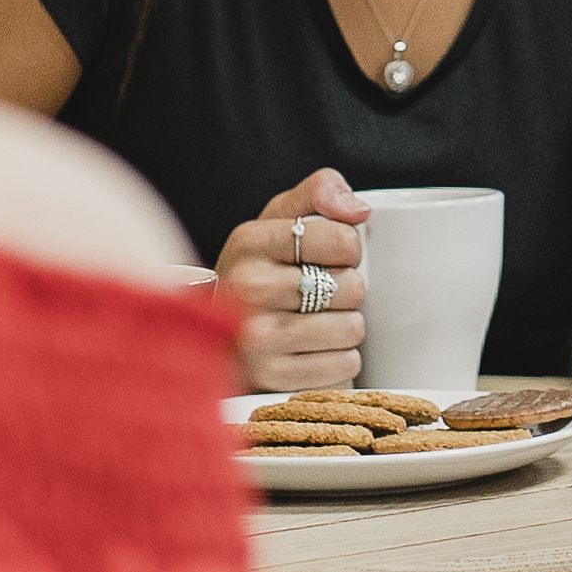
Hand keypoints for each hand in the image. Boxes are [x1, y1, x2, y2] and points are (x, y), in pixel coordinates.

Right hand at [218, 172, 369, 393]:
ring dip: (344, 325)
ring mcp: (257, 338)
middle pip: (350, 286)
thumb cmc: (258, 271)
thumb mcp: (278, 219)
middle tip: (320, 292)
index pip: (341, 239)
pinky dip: (338, 358)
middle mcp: (247, 288)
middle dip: (346, 289)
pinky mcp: (271, 377)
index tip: (334, 255)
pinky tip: (313, 350)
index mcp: (250, 241)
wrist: (214, 333)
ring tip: (316, 321)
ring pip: (351, 327)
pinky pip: (344, 364)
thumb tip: (357, 211)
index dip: (349, 248)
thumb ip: (318, 193)